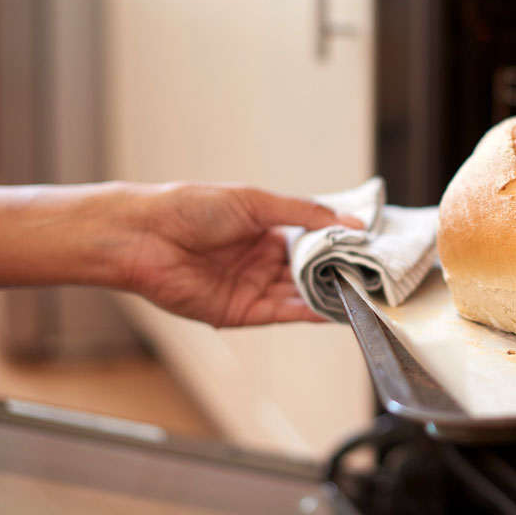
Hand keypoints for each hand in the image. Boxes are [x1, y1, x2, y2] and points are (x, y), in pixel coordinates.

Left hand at [120, 183, 361, 326]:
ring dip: (328, 294)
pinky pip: (282, 314)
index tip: (368, 246)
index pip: (312, 240)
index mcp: (265, 229)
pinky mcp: (240, 312)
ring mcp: (252, 287)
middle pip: (310, 271)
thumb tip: (349, 222)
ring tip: (359, 292)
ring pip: (300, 294)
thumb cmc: (191, 208)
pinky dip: (308, 312)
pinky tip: (332, 309)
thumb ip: (304, 212)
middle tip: (370, 273)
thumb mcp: (256, 201)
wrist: (145, 236)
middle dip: (338, 272)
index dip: (338, 244)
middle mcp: (261, 260)